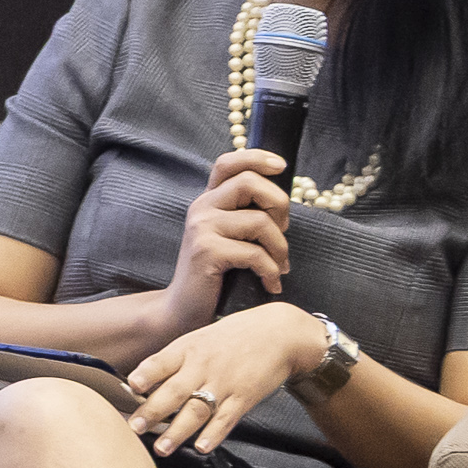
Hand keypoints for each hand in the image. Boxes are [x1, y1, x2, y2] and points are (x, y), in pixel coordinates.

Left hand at [127, 303, 323, 454]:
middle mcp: (203, 367)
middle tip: (134, 428)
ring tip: (161, 448)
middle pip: (174, 391)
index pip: (161, 362)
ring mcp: (224, 383)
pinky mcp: (245, 397)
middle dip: (152, 412)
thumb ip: (171, 360)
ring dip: (177, 432)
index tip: (131, 387)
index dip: (146, 374)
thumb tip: (139, 383)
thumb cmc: (232, 337)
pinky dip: (214, 434)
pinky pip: (226, 419)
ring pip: (197, 410)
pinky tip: (202, 447)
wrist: (279, 333)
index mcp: (187, 349)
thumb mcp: (197, 339)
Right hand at [167, 147, 294, 315]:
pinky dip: (271, 271)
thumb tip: (284, 205)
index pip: (227, 163)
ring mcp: (201, 228)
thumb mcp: (231, 237)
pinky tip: (270, 283)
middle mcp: (201, 208)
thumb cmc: (216, 275)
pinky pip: (255, 253)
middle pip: (250, 182)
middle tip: (282, 231)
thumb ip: (247, 216)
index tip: (281, 166)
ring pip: (260, 221)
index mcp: (209, 201)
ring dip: (280, 248)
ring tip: (279, 266)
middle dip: (279, 205)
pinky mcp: (205, 251)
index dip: (256, 157)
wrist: (184, 309)